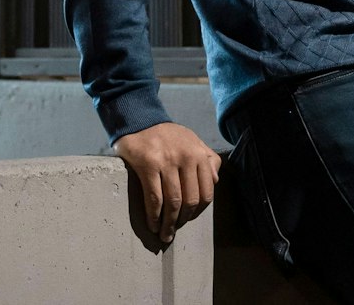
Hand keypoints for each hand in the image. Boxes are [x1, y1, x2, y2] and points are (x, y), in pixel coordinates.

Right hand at [114, 121, 221, 244]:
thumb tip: (215, 180)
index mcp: (198, 154)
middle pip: (190, 200)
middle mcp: (186, 158)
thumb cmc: (167, 135)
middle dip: (183, 220)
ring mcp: (167, 162)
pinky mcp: (148, 165)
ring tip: (164, 234)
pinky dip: (154, 216)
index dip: (198, 211)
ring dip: (168, 224)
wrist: (139, 119)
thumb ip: (208, 158)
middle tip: (174, 230)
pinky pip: (154, 198)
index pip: (206, 192)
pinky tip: (152, 224)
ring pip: (173, 202)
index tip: (189, 219)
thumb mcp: (192, 141)